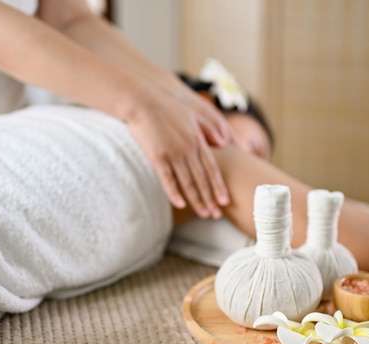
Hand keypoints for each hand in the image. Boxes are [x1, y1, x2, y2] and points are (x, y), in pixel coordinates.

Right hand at [127, 84, 231, 218]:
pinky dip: (174, 192)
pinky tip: (180, 204)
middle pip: (202, 180)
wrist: (143, 101)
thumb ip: (209, 128)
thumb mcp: (193, 114)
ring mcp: (173, 154)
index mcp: (198, 140)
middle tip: (216, 216)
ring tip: (204, 214)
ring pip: (188, 182)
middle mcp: (188, 149)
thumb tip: (224, 142)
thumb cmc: (168, 107)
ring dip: (196, 200)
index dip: (218, 186)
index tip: (225, 201)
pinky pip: (167, 179)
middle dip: (210, 199)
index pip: (211, 169)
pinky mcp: (157, 156)